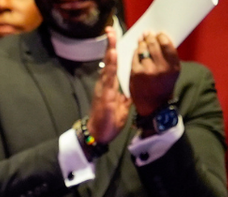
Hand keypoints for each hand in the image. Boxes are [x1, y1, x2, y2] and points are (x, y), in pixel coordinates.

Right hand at [87, 27, 131, 144]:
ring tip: (112, 38)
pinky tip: (113, 56)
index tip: (115, 38)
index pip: (113, 66)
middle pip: (109, 62)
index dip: (114, 52)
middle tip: (111, 30)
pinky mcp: (104, 95)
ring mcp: (104, 89)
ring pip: (108, 67)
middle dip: (110, 46)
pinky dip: (111, 66)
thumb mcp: (121, 109)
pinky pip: (108, 78)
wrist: (98, 135)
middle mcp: (105, 85)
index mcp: (109, 87)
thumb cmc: (108, 123)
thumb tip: (129, 92)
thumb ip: (124, 98)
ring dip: (110, 52)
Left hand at [129, 30, 180, 117]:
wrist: (154, 105)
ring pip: (143, 49)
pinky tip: (138, 51)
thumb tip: (159, 38)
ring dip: (142, 43)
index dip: (161, 36)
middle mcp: (162, 68)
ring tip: (142, 40)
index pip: (167, 44)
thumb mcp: (171, 71)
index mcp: (174, 66)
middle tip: (148, 33)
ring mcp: (148, 70)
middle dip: (150, 37)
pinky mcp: (136, 73)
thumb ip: (167, 57)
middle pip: (154, 44)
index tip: (159, 34)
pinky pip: (135, 57)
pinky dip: (136, 52)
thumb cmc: (163, 85)